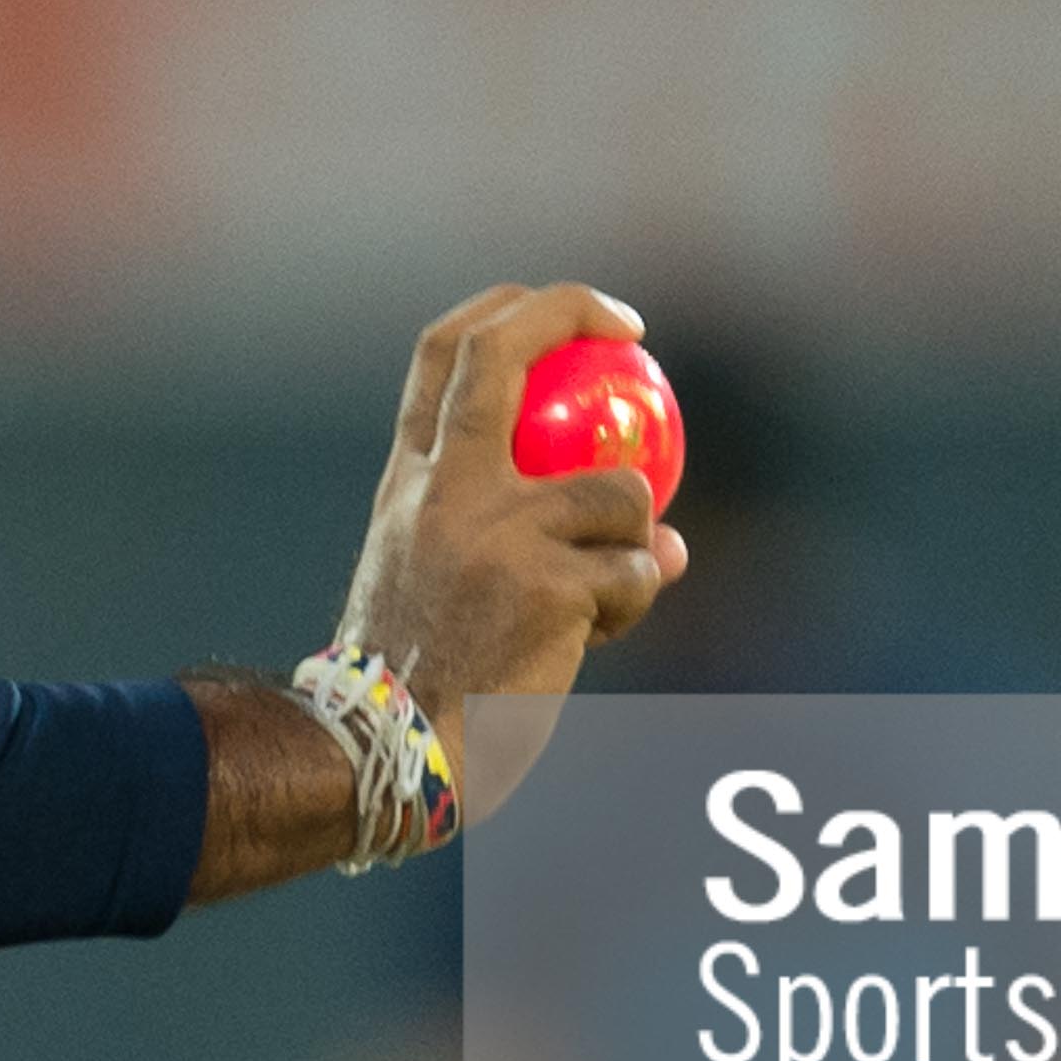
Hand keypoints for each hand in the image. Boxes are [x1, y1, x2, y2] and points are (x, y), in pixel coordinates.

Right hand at [338, 280, 686, 740]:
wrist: (396, 752)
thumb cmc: (425, 679)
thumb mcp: (440, 582)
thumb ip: (525, 539)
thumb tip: (663, 534)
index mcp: (409, 484)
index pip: (440, 358)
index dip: (505, 309)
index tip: (558, 308)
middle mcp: (443, 492)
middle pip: (501, 357)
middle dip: (569, 312)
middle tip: (629, 329)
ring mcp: (494, 532)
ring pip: (619, 491)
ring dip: (637, 539)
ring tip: (613, 588)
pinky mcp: (545, 585)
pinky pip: (634, 571)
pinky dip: (632, 600)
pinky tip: (603, 634)